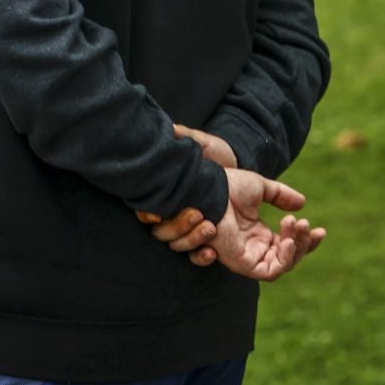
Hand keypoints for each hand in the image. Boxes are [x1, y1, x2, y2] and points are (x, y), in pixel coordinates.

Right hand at [135, 125, 240, 266]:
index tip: (155, 214)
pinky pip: (196, 253)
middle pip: (162, 231)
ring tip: (211, 227)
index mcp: (167, 192)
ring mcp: (187, 228)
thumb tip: (172, 128)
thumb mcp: (204, 144)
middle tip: (198, 214)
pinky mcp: (205, 237)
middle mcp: (172, 213)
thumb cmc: (215, 154)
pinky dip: (202, 255)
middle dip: (177, 225)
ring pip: (178, 244)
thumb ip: (187, 137)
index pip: (147, 207)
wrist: (238, 165)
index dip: (147, 212)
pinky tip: (212, 251)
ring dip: (192, 239)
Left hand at [208, 167, 325, 281]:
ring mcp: (246, 257)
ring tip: (297, 227)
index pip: (288, 246)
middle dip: (303, 243)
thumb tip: (302, 204)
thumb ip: (281, 196)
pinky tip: (287, 241)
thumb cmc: (227, 187)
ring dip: (295, 249)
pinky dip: (283, 260)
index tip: (320, 230)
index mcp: (257, 234)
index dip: (306, 240)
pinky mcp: (240, 263)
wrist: (208, 188)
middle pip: (288, 258)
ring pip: (281, 266)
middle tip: (304, 224)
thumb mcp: (261, 188)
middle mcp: (252, 248)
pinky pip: (267, 273)